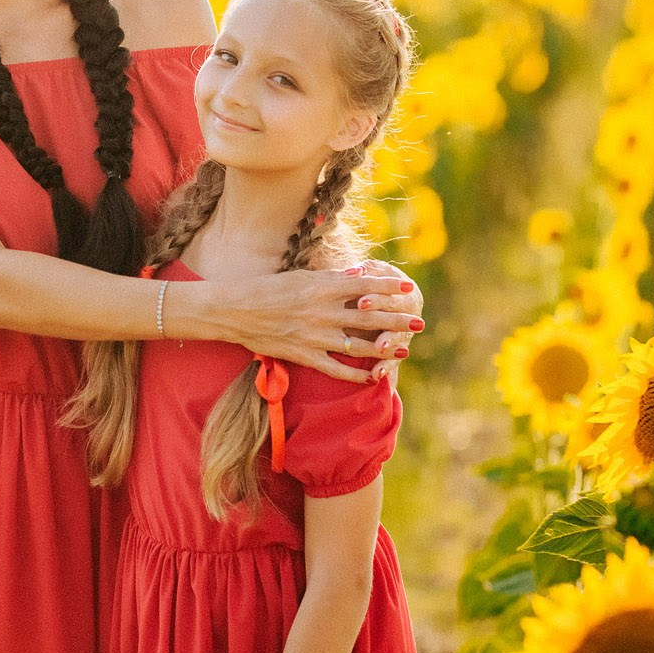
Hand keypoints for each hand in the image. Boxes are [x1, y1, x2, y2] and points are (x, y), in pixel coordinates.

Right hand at [187, 264, 423, 384]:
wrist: (235, 311)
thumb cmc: (267, 289)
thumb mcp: (300, 277)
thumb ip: (330, 280)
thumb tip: (359, 275)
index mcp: (320, 287)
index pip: (364, 285)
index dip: (388, 286)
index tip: (407, 287)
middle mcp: (321, 311)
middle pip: (369, 315)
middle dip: (397, 319)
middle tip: (419, 321)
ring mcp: (314, 336)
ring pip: (359, 344)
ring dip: (385, 347)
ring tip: (404, 348)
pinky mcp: (304, 355)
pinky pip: (337, 368)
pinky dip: (357, 374)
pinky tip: (374, 377)